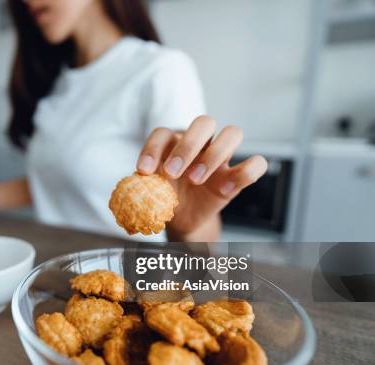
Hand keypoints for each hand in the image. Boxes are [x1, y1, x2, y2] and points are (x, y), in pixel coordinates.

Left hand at [136, 115, 267, 238]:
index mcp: (173, 142)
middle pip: (204, 122)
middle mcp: (200, 143)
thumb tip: (133, 187)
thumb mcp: (149, 191)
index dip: (152, 149)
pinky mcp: (236, 176)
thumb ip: (142, 186)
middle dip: (187, 146)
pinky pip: (256, 164)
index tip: (144, 171)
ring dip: (214, 154)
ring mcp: (221, 157)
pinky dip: (245, 172)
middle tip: (172, 173)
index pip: (163, 133)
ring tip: (195, 180)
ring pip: (233, 133)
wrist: (182, 218)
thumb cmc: (164, 197)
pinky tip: (225, 189)